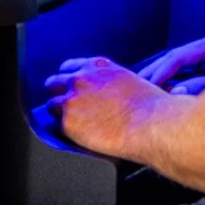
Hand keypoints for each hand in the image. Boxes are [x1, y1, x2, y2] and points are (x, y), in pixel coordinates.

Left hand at [43, 56, 175, 161]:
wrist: (152, 125)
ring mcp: (71, 100)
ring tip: (76, 126)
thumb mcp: (128, 80)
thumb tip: (102, 94)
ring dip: (61, 114)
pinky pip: (59, 127)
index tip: (71, 91)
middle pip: (54, 83)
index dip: (69, 81)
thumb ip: (108, 82)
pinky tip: (81, 137)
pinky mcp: (68, 122)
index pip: (69, 68)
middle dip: (59, 95)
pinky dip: (67, 132)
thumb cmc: (150, 107)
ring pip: (52, 105)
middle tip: (68, 110)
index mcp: (97, 66)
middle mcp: (80, 79)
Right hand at [136, 28, 204, 94]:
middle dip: (155, 70)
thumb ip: (204, 86)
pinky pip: (189, 69)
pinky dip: (175, 78)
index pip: (178, 57)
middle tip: (134, 83)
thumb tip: (175, 92)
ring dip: (162, 73)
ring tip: (143, 85)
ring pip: (179, 63)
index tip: (147, 86)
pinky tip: (163, 86)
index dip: (161, 73)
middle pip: (174, 56)